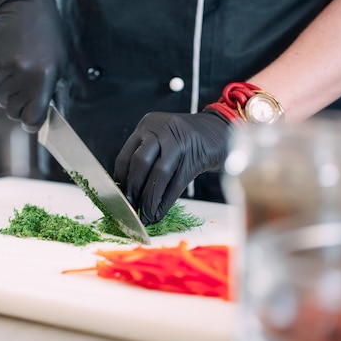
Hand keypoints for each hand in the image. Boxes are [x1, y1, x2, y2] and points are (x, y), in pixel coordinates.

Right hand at [0, 0, 66, 132]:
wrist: (24, 7)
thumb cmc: (47, 38)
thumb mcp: (57, 65)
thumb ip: (46, 93)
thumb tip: (34, 118)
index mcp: (42, 77)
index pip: (31, 119)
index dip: (32, 122)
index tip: (32, 118)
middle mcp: (20, 74)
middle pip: (13, 112)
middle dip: (20, 104)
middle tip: (27, 85)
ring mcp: (1, 68)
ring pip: (1, 99)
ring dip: (9, 90)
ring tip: (18, 68)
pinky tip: (7, 62)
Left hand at [114, 111, 230, 223]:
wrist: (221, 131)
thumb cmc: (186, 141)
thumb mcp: (161, 139)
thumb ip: (145, 157)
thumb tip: (127, 191)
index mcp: (148, 125)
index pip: (126, 155)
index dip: (121, 180)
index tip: (119, 197)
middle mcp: (162, 129)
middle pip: (140, 163)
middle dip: (133, 189)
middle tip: (130, 208)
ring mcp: (181, 141)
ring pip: (159, 174)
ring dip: (149, 199)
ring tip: (145, 216)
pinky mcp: (197, 155)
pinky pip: (177, 183)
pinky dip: (165, 201)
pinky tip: (159, 213)